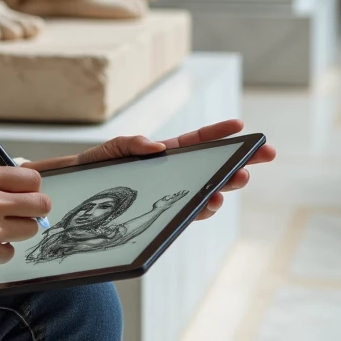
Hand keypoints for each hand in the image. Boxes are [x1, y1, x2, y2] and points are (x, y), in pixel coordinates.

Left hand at [22, 119, 275, 220]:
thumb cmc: (96, 166)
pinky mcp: (163, 214)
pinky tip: (212, 201)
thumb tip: (156, 146)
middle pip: (213, 167)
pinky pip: (189, 212)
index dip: (220, 134)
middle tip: (263, 155)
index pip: (198, 142)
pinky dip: (203, 207)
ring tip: (236, 179)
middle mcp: (174, 174)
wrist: (77, 193)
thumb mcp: (111, 149)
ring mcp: (171, 194)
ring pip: (206, 191)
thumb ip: (131, 143)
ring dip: (225, 185)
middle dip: (239, 161)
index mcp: (165, 154)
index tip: (243, 127)